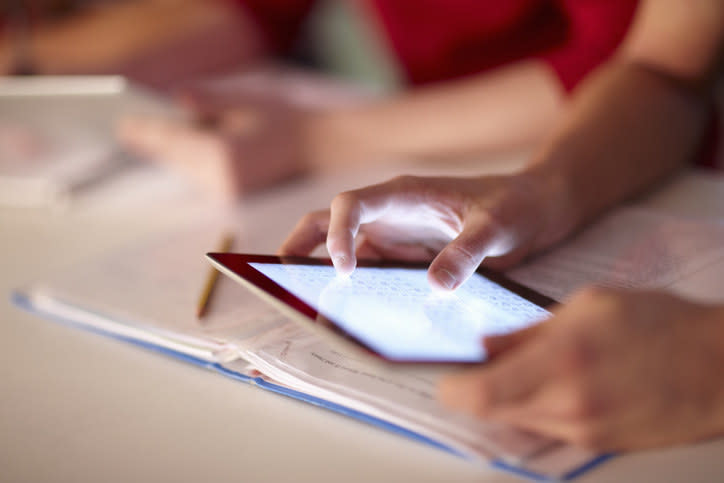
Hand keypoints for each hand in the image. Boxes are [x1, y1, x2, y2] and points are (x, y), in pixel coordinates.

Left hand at [117, 84, 309, 198]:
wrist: (313, 146)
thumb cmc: (281, 119)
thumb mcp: (244, 101)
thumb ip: (208, 102)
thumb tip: (176, 100)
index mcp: (223, 153)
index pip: (173, 141)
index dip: (146, 132)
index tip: (123, 126)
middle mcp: (221, 177)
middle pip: (175, 158)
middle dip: (154, 143)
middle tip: (126, 130)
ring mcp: (227, 191)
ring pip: (185, 169)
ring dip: (170, 153)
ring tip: (144, 137)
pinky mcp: (232, 195)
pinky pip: (199, 176)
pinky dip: (187, 162)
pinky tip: (176, 149)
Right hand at [280, 173, 570, 289]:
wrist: (533, 208)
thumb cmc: (514, 204)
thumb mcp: (497, 226)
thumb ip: (468, 252)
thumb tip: (435, 286)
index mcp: (404, 193)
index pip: (351, 204)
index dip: (336, 234)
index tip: (344, 270)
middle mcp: (389, 213)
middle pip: (328, 221)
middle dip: (300, 244)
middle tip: (279, 276)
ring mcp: (394, 235)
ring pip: (343, 248)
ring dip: (322, 270)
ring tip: (306, 302)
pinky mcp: (403, 257)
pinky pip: (370, 271)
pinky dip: (354, 289)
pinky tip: (352, 313)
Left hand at [439, 287, 723, 449]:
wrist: (719, 367)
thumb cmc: (660, 325)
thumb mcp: (587, 306)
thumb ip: (528, 330)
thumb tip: (486, 346)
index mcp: (561, 362)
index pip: (479, 395)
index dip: (451, 390)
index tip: (448, 377)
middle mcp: (568, 406)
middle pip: (492, 415)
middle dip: (477, 394)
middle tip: (480, 369)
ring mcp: (584, 432)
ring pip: (518, 424)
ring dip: (508, 401)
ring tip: (527, 370)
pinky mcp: (598, 445)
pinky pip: (547, 432)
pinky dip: (537, 411)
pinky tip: (556, 385)